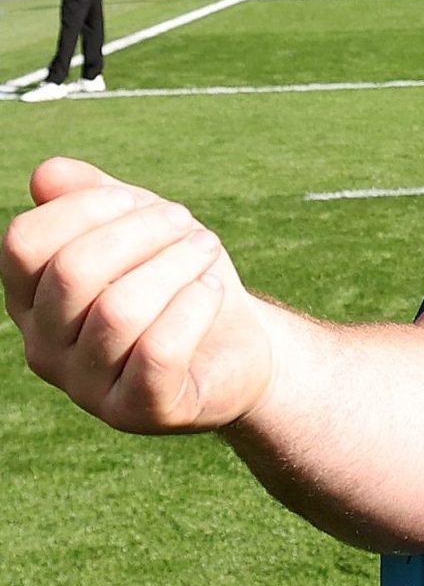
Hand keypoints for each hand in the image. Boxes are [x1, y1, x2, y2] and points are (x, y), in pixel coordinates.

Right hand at [2, 157, 273, 433]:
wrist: (237, 345)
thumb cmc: (178, 278)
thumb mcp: (139, 225)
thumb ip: (91, 196)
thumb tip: (45, 174)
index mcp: (33, 300)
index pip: (24, 243)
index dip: (86, 206)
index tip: (137, 201)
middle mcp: (45, 349)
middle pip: (73, 272)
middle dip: (142, 231)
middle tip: (186, 224)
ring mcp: (87, 388)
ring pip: (119, 311)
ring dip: (176, 263)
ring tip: (206, 250)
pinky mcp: (139, 411)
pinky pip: (159, 350)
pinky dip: (194, 306)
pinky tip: (211, 291)